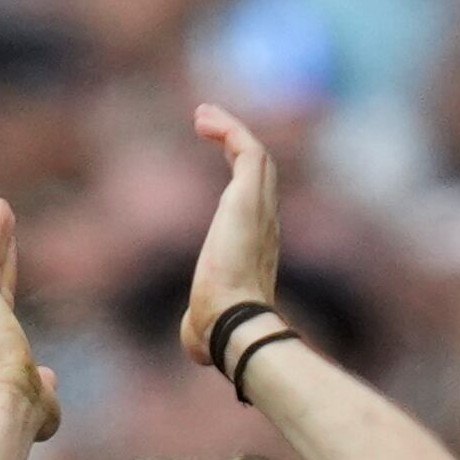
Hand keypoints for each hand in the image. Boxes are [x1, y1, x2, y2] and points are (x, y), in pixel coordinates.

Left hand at [179, 104, 281, 367]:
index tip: (218, 153)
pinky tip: (203, 120)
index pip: (254, 199)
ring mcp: (260, 208)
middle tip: (206, 121)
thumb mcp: (205, 325)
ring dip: (230, 128)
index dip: (238, 172)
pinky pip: (247, 148)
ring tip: (202, 114)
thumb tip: (193, 344)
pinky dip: (228, 129)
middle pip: (260, 169)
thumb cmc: (217, 332)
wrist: (232, 325)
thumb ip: (199, 325)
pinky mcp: (248, 197)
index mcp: (258, 247)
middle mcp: (266, 222)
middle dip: (235, 140)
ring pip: (256, 153)